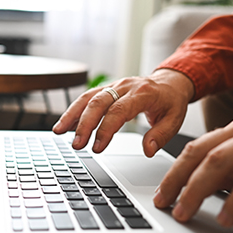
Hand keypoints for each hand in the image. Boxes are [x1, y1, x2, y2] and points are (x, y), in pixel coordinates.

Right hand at [52, 69, 193, 156]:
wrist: (170, 82)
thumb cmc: (171, 102)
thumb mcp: (174, 120)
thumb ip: (160, 135)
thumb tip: (147, 150)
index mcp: (143, 93)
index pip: (119, 111)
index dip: (106, 129)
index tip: (97, 147)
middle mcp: (125, 86)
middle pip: (98, 102)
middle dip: (84, 124)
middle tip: (76, 144)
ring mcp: (114, 85)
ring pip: (88, 97)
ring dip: (72, 115)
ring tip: (58, 131)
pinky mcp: (106, 88)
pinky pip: (87, 97)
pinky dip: (74, 110)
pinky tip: (64, 124)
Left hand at [154, 110, 232, 226]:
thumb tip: (204, 187)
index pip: (197, 147)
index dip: (175, 171)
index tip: (162, 193)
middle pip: (202, 152)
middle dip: (178, 180)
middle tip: (165, 204)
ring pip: (222, 160)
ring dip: (198, 189)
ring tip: (186, 211)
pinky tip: (227, 215)